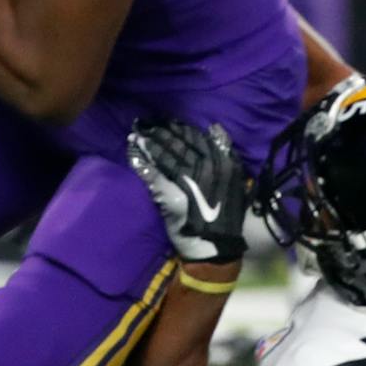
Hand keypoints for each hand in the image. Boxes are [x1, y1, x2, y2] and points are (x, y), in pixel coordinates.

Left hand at [128, 119, 249, 263]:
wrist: (214, 245)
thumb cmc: (224, 214)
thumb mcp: (233, 181)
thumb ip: (225, 153)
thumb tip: (216, 128)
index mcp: (222, 163)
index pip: (196, 138)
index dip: (179, 128)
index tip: (167, 121)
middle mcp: (206, 168)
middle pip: (178, 144)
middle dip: (160, 131)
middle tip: (145, 122)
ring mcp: (187, 181)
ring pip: (164, 155)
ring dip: (148, 143)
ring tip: (136, 134)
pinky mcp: (170, 195)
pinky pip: (152, 173)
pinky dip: (141, 163)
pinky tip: (132, 154)